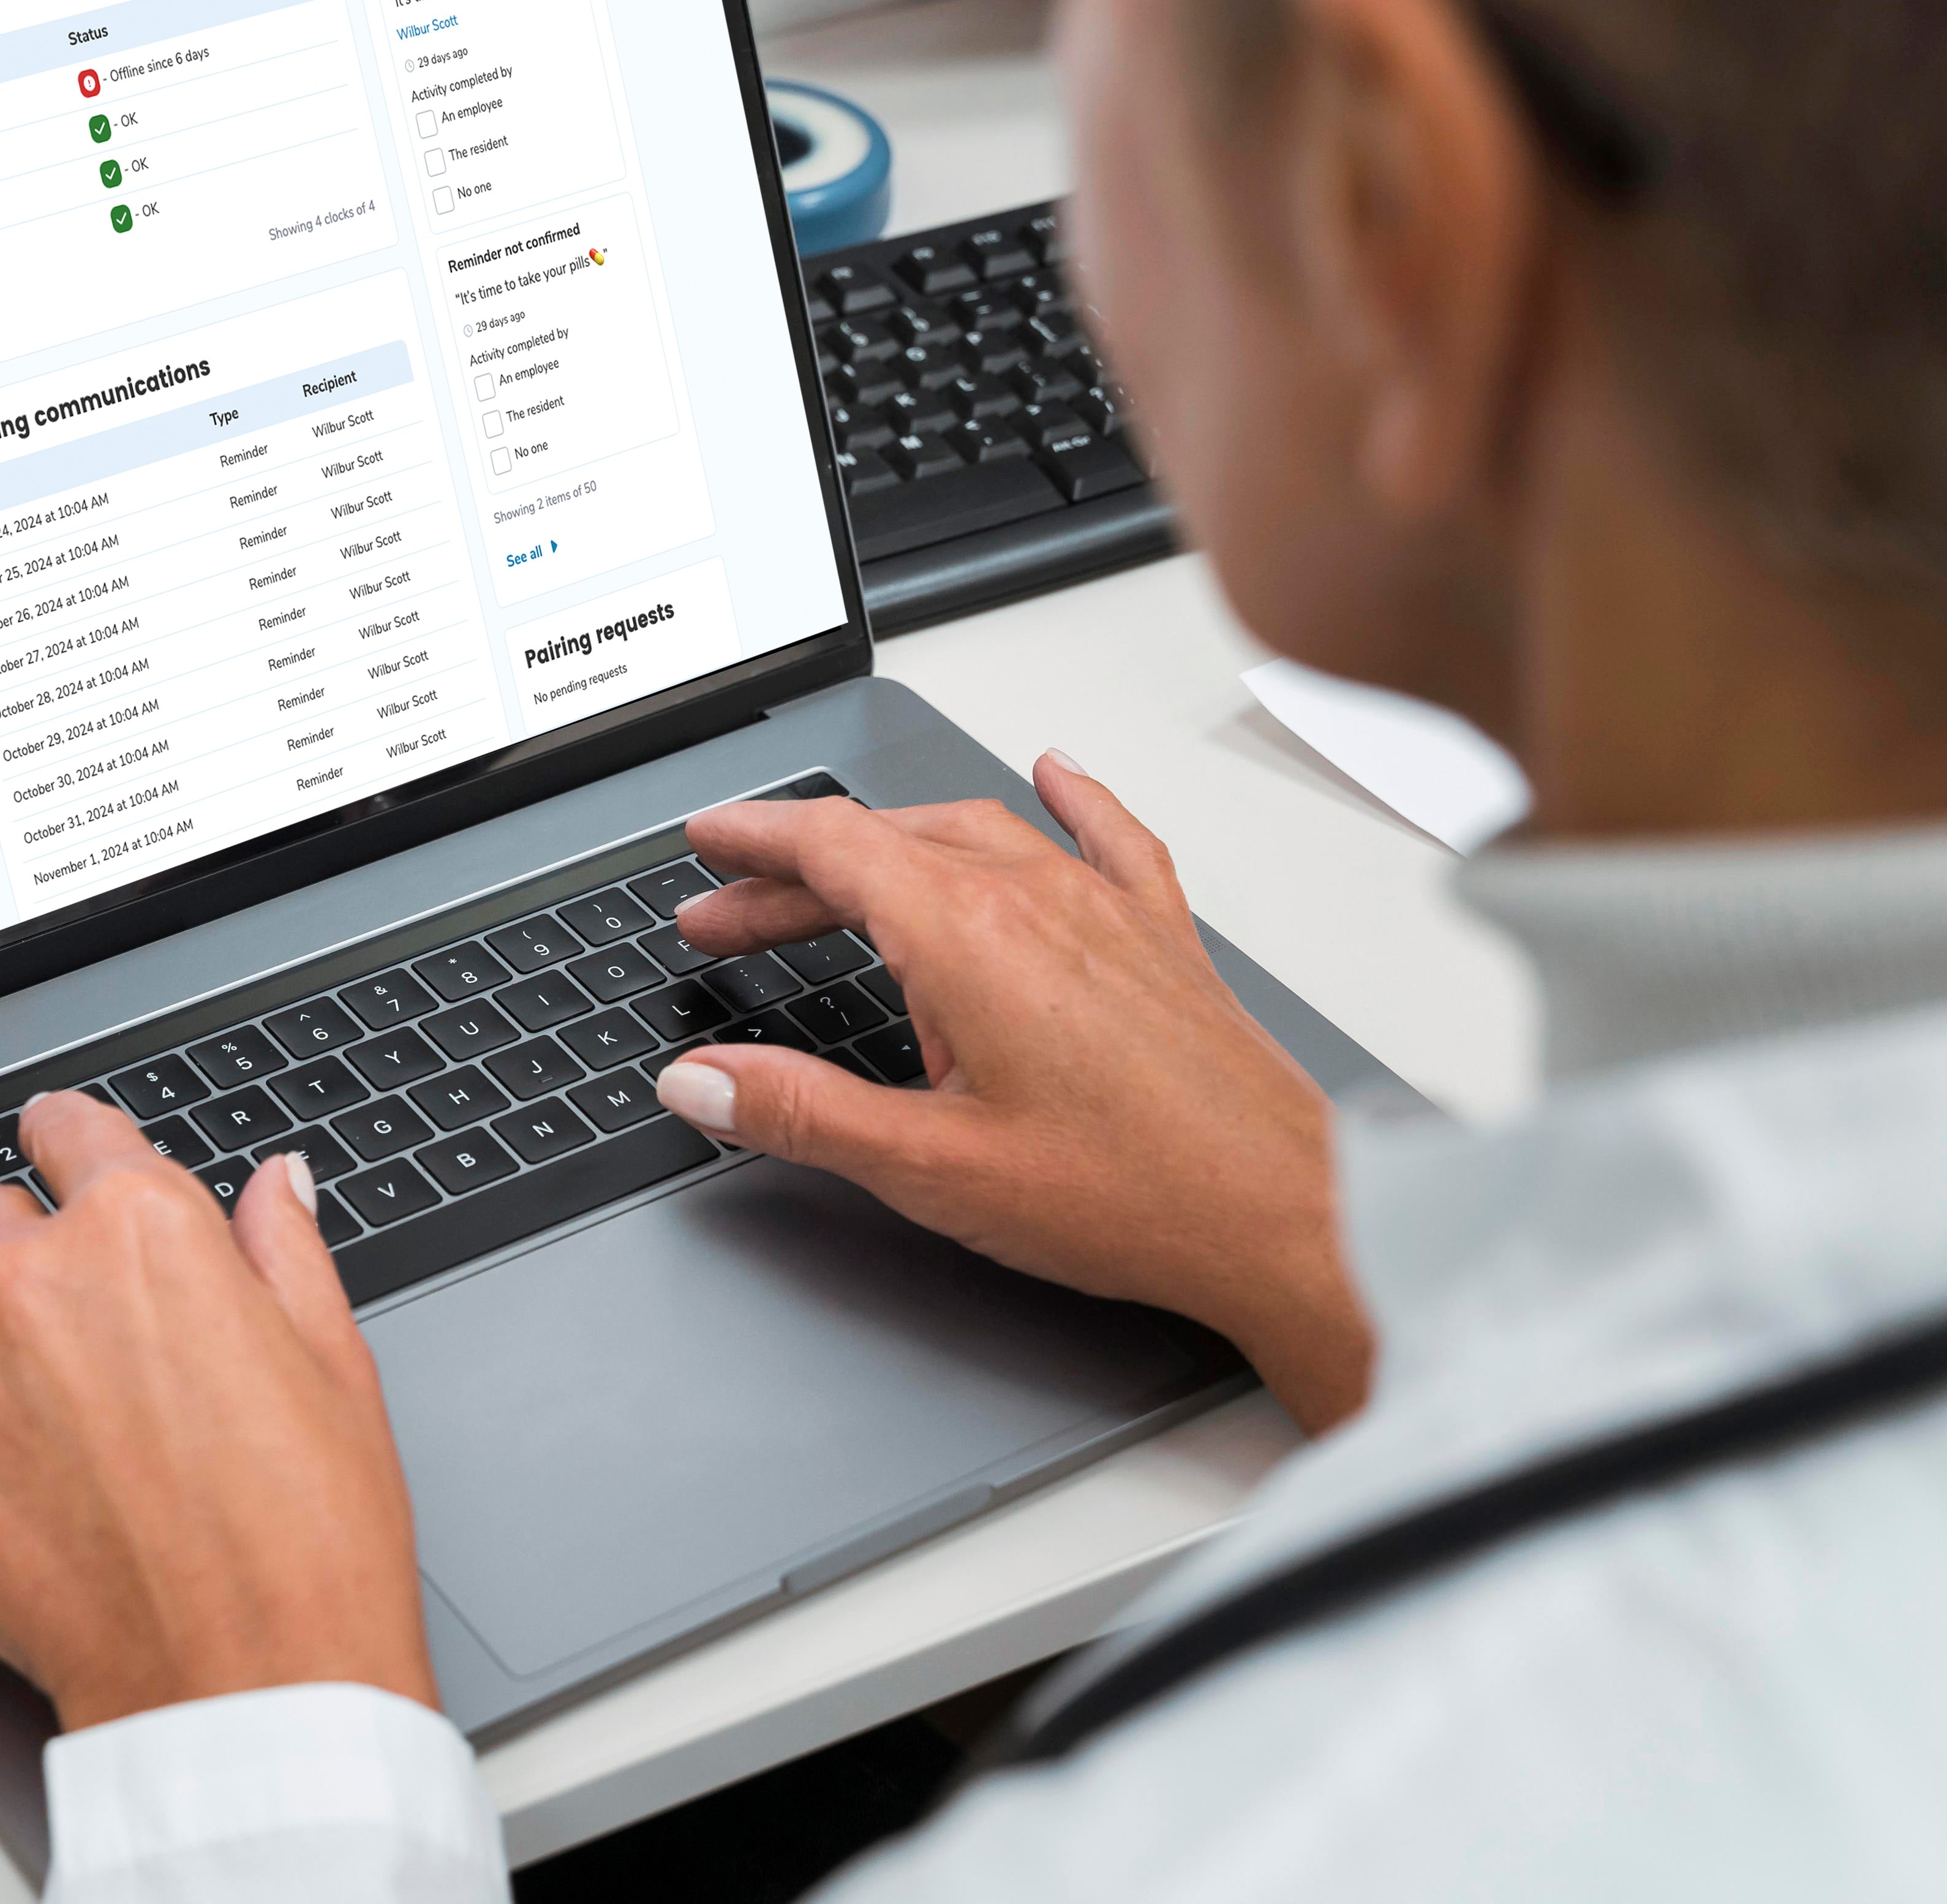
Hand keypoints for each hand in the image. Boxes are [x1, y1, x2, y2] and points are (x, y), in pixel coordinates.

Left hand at [0, 1094, 433, 1731]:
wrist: (247, 1679)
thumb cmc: (304, 1537)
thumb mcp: (329, 1364)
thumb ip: (284, 1252)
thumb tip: (272, 1186)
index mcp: (146, 1232)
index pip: (69, 1128)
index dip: (72, 1145)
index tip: (65, 1162)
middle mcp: (35, 1279)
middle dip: (14, 1253)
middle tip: (52, 1321)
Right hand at [657, 757, 1372, 1430]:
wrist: (1285, 1214)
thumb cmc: (1134, 1193)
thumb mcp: (930, 1168)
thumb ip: (801, 1114)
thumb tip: (701, 1084)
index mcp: (966, 937)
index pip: (829, 845)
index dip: (752, 839)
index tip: (706, 846)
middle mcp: (1035, 897)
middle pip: (885, 842)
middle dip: (792, 870)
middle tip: (728, 912)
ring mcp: (1103, 908)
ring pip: (974, 831)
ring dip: (890, 846)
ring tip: (837, 883)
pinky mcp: (1160, 936)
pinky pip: (1103, 835)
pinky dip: (1064, 800)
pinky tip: (1054, 773)